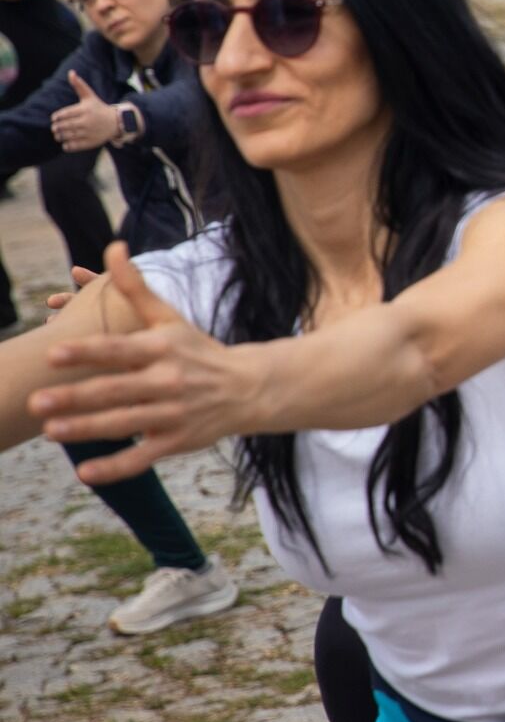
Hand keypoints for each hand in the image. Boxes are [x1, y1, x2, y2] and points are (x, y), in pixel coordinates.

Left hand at [35, 244, 263, 473]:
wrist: (250, 388)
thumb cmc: (199, 351)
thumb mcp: (170, 318)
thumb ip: (136, 288)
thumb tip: (113, 248)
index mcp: (162, 349)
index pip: (119, 349)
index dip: (88, 351)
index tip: (55, 353)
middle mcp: (168, 381)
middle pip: (116, 390)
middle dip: (76, 396)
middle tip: (37, 400)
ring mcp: (173, 414)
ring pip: (125, 423)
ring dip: (87, 428)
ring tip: (51, 430)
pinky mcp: (176, 442)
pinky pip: (143, 457)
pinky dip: (116, 467)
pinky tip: (86, 473)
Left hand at [50, 73, 121, 151]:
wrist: (117, 123)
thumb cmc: (99, 108)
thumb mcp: (90, 96)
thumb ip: (79, 85)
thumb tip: (71, 72)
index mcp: (84, 110)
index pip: (61, 115)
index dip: (55, 118)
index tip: (56, 118)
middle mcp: (86, 121)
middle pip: (62, 127)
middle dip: (56, 128)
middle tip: (55, 128)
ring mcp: (88, 133)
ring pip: (66, 137)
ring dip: (59, 137)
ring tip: (60, 135)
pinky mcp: (90, 143)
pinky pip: (72, 146)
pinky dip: (66, 145)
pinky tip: (68, 142)